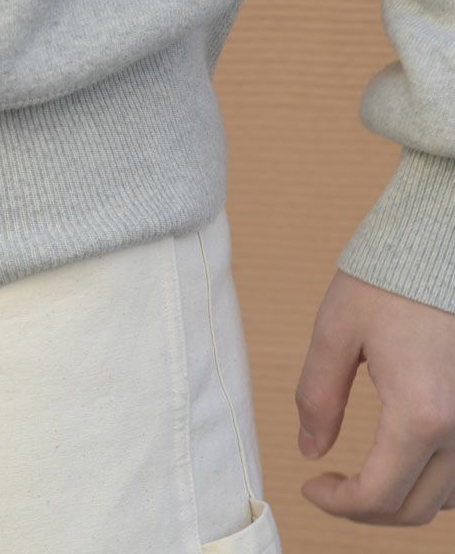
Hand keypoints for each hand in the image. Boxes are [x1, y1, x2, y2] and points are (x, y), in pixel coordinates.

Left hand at [295, 268, 454, 526]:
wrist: (441, 243)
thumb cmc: (389, 278)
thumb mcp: (337, 331)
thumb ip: (319, 396)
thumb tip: (310, 450)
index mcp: (420, 413)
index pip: (379, 495)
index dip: (338, 504)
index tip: (311, 486)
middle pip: (416, 508)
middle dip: (367, 507)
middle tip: (331, 485)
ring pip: (448, 496)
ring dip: (406, 496)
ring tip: (365, 472)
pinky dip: (436, 477)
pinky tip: (405, 453)